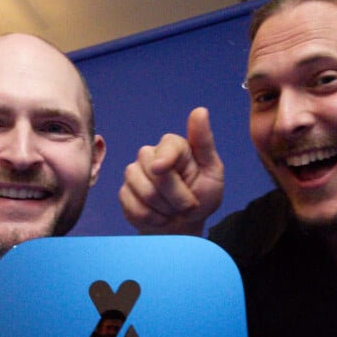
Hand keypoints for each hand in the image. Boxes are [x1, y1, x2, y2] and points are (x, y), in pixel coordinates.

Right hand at [119, 107, 223, 234]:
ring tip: (173, 210)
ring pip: (144, 192)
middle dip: (177, 196)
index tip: (161, 168)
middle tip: (188, 204)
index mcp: (173, 146)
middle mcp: (150, 155)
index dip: (164, 159)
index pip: (166, 148)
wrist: (185, 225)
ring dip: (165, 209)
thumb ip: (204, 143)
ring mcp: (134, 174)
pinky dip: (152, 219)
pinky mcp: (124, 194)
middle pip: (155, 174)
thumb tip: (200, 111)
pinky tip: (160, 217)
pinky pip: (134, 208)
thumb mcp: (213, 171)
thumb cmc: (201, 196)